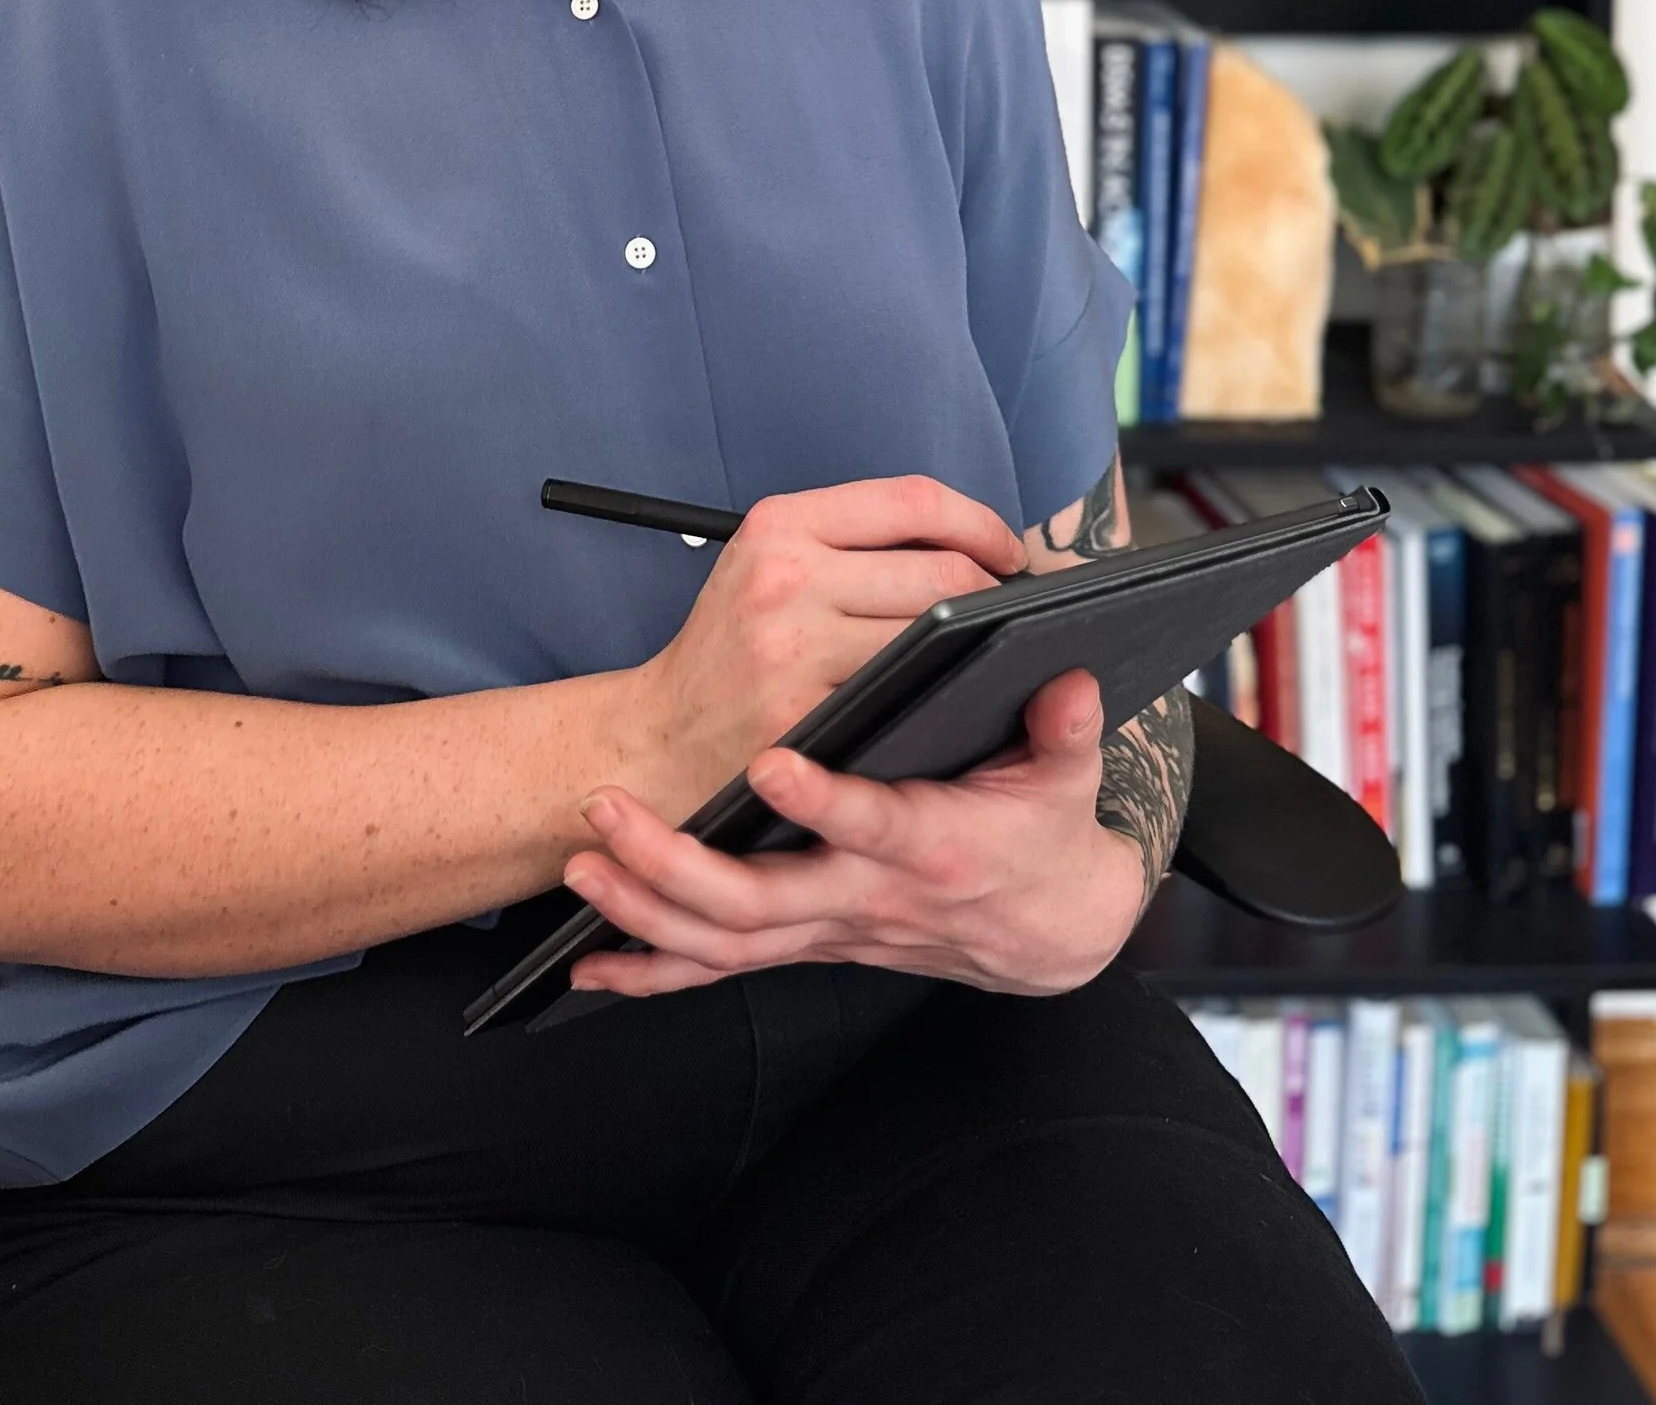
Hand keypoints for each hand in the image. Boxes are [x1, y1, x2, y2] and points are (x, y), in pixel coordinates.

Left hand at [566, 667, 1150, 1000]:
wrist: (1045, 930)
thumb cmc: (1042, 834)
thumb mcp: (1066, 778)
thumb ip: (1064, 728)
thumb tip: (1072, 679)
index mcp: (930, 845)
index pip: (871, 826)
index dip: (823, 803)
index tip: (770, 763)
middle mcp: (868, 897)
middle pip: (764, 901)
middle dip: (677, 863)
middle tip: (610, 815)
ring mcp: (830, 928)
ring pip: (728, 941)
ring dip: (647, 910)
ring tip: (584, 869)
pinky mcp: (809, 943)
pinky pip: (721, 972)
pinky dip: (653, 976)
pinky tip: (594, 967)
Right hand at [622, 476, 1023, 822]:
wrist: (658, 738)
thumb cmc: (728, 651)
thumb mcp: (764, 564)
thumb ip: (848, 542)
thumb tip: (966, 542)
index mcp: (781, 524)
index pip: (913, 500)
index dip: (980, 522)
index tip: (1007, 552)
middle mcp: (786, 576)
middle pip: (941, 571)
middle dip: (994, 593)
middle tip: (1009, 615)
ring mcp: (795, 649)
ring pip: (936, 637)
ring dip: (976, 650)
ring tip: (987, 656)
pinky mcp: (807, 716)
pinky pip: (907, 697)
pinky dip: (941, 697)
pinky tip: (950, 701)